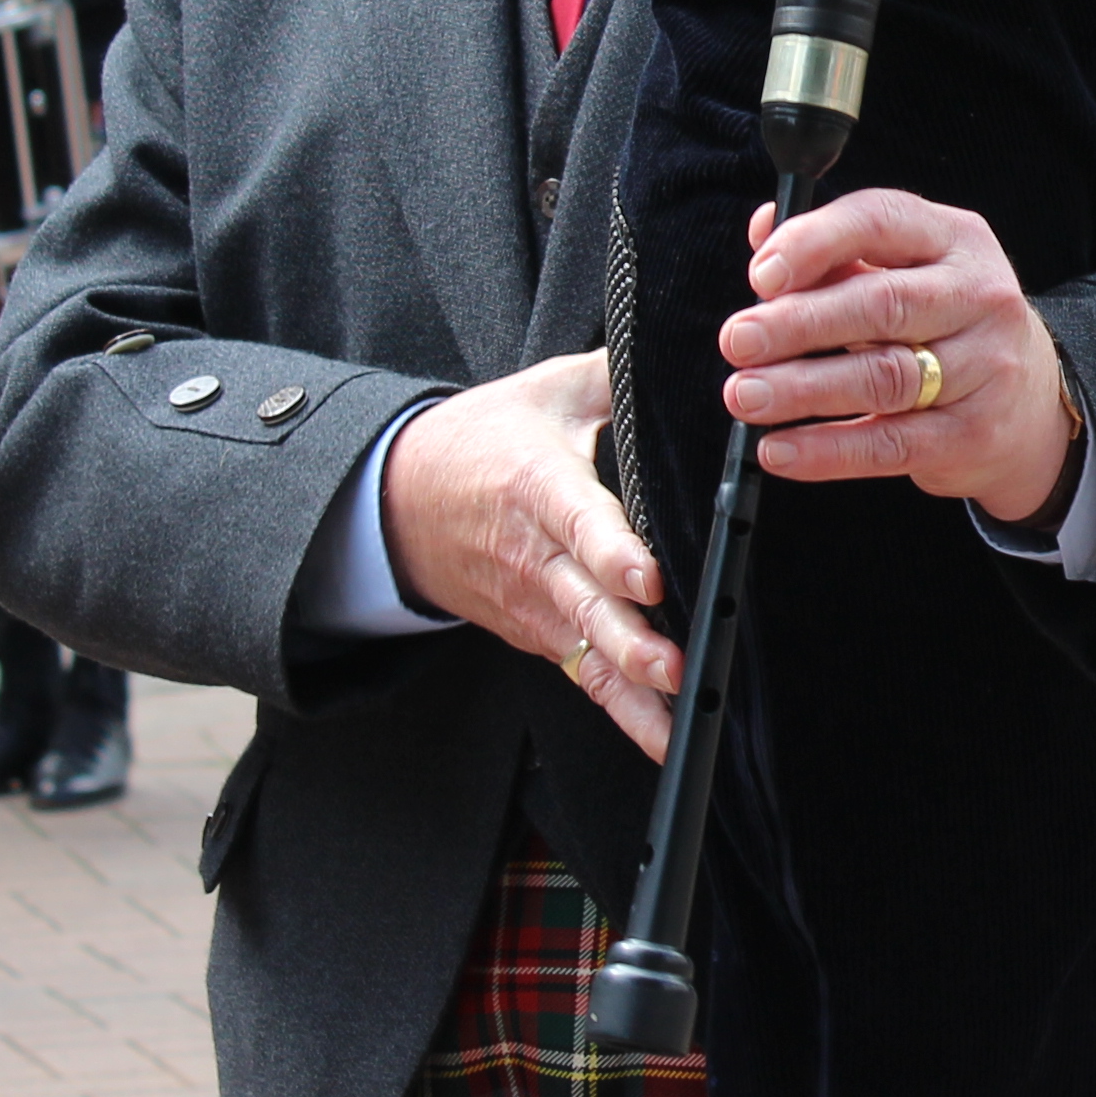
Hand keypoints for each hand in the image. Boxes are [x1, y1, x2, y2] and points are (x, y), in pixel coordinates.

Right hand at [379, 351, 676, 754]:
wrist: (403, 500)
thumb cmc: (489, 437)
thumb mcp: (548, 389)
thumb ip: (616, 374)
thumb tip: (692, 354)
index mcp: (539, 487)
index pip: (580, 522)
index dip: (613, 552)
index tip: (648, 576)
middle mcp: (536, 556)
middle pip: (586, 605)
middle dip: (631, 642)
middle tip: (675, 668)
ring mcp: (535, 604)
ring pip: (587, 652)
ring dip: (631, 693)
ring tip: (679, 726)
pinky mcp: (539, 635)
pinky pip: (585, 676)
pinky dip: (622, 712)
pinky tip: (665, 742)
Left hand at [717, 190, 1077, 522]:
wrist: (1030, 404)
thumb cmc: (945, 324)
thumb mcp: (905, 271)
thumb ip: (836, 253)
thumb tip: (763, 229)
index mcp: (955, 238)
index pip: (881, 221)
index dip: (815, 244)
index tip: (761, 276)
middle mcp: (980, 296)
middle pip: (882, 305)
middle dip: (799, 323)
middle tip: (737, 341)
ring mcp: (985, 367)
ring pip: (884, 377)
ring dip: (803, 388)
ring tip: (745, 395)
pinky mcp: (974, 434)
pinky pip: (891, 444)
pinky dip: (828, 451)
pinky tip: (780, 450)